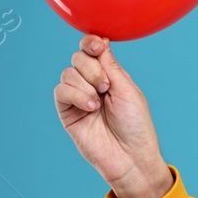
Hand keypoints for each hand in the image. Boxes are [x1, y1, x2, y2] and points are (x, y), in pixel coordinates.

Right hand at [54, 34, 172, 197]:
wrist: (130, 156)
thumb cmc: (136, 125)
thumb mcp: (128, 90)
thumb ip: (111, 66)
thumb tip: (101, 41)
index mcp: (111, 76)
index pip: (94, 50)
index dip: (91, 43)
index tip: (98, 46)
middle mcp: (92, 84)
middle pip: (78, 58)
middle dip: (92, 68)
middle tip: (106, 86)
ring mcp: (78, 98)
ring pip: (68, 73)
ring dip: (86, 84)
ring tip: (100, 102)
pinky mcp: (67, 112)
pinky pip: (61, 91)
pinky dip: (76, 95)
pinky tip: (90, 107)